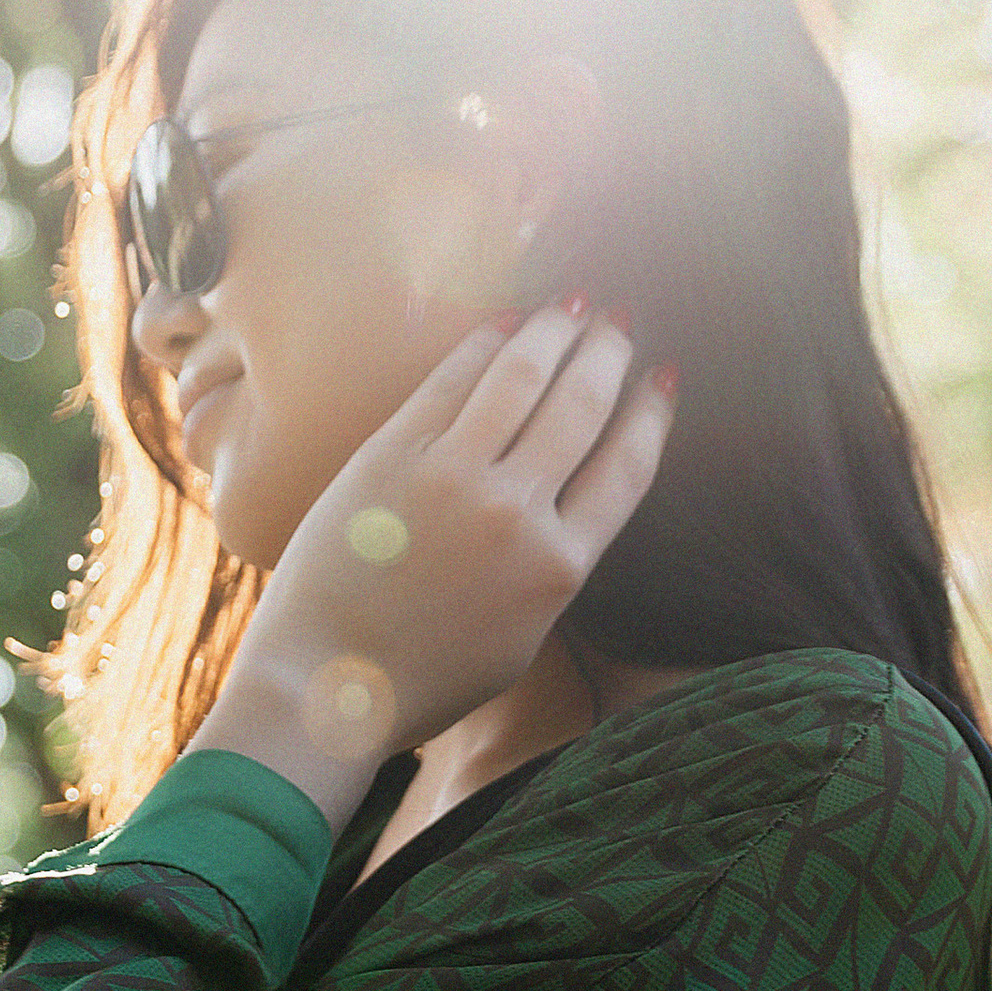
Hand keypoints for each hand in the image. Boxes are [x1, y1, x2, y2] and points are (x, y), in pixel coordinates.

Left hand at [199, 303, 673, 807]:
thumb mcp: (517, 641)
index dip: (652, 413)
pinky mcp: (392, 456)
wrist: (327, 685)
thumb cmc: (420, 680)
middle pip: (581, 409)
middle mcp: (516, 514)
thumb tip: (562, 515)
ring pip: (522, 378)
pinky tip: (505, 323)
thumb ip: (549, 575)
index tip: (664, 376)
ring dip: (555, 331)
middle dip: (608, 354)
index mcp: (558, 569)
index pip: (626, 468)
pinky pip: (450, 382)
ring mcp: (453, 479)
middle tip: (621, 321)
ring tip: (574, 305)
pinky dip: (485, 344)